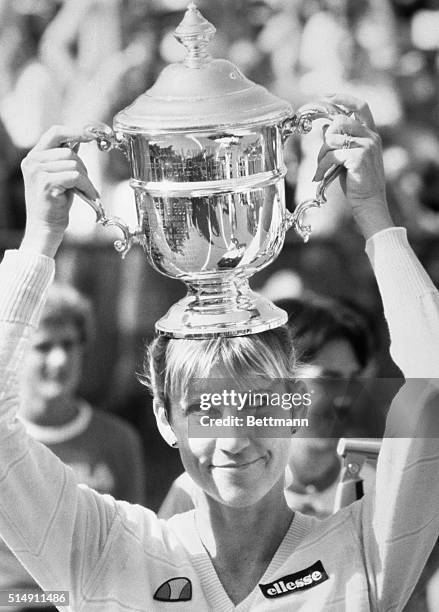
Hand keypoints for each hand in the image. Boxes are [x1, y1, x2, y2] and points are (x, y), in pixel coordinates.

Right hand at [20, 126, 98, 257]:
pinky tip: (88, 195)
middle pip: (69, 151)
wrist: (45, 226)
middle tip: (85, 183)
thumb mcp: (60, 175)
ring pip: (74, 164)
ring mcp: (37, 172)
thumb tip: (78, 140)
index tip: (89, 136)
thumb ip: (65, 158)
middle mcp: (32, 161)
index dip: (74, 132)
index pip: (54, 133)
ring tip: (86, 191)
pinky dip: (86, 186)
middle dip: (83, 167)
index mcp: (34, 157)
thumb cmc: (54, 203)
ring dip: (86, 179)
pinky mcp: (46, 183)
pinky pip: (75, 177)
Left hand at [314, 94, 393, 239]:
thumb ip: (341, 141)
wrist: (369, 202)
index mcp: (371, 134)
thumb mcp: (349, 157)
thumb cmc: (357, 182)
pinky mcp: (359, 156)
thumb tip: (324, 126)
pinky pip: (331, 154)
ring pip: (332, 138)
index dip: (343, 99)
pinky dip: (322, 166)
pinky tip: (320, 176)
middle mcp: (371, 136)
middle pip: (339, 121)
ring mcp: (367, 145)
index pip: (360, 106)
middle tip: (321, 156)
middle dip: (325, 138)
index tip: (327, 97)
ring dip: (321, 155)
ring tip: (322, 169)